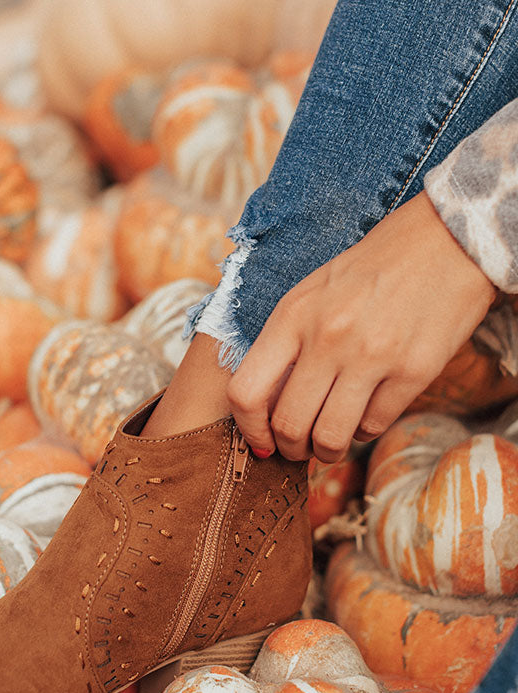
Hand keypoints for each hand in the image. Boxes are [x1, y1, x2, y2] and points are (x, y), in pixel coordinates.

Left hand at [227, 192, 495, 462]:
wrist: (446, 241)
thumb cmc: (372, 269)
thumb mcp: (313, 293)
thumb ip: (286, 343)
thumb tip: (266, 406)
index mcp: (293, 315)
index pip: (246, 392)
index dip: (249, 429)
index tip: (260, 442)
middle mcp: (327, 337)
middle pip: (288, 424)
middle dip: (290, 448)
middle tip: (299, 448)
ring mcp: (372, 356)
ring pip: (330, 436)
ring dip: (326, 452)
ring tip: (330, 444)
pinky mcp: (413, 371)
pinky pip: (374, 426)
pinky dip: (364, 432)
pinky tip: (365, 417)